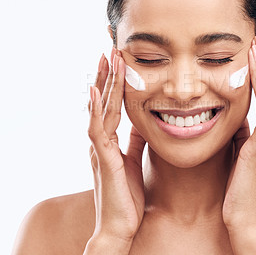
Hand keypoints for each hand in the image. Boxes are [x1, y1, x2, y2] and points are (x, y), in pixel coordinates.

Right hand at [86, 48, 145, 248]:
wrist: (121, 226)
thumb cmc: (127, 194)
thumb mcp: (133, 158)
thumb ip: (135, 139)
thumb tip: (142, 121)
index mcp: (110, 139)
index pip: (111, 103)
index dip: (114, 81)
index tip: (119, 59)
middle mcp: (101, 139)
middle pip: (103, 100)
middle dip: (107, 73)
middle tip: (111, 47)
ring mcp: (100, 147)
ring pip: (100, 108)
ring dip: (103, 82)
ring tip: (106, 57)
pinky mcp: (103, 157)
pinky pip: (98, 129)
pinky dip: (96, 108)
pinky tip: (95, 89)